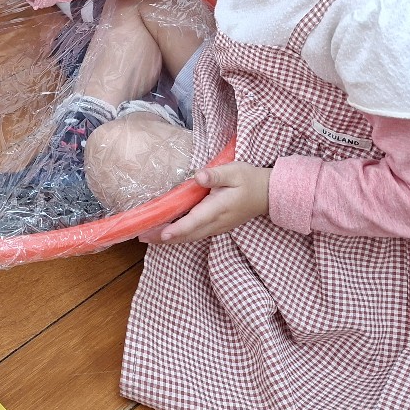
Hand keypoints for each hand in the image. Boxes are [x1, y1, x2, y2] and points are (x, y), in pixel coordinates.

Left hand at [138, 162, 270, 244]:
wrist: (267, 194)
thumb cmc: (249, 180)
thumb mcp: (234, 171)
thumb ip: (216, 175)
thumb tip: (199, 177)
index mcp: (218, 209)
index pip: (194, 222)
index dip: (177, 229)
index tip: (161, 234)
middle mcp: (216, 222)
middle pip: (187, 234)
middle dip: (164, 237)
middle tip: (141, 236)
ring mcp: (216, 227)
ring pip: (190, 237)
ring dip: (169, 238)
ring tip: (148, 237)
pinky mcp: (216, 226)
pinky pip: (195, 234)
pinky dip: (179, 235)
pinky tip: (166, 232)